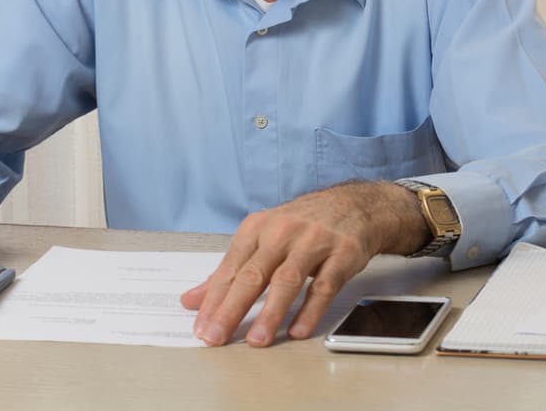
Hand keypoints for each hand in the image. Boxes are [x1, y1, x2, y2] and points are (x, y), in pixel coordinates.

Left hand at [180, 182, 426, 346]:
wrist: (353, 205)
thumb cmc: (301, 225)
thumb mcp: (262, 238)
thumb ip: (229, 271)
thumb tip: (192, 300)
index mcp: (257, 228)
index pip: (229, 269)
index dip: (213, 300)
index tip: (201, 327)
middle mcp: (282, 232)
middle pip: (252, 275)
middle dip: (231, 309)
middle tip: (216, 337)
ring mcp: (313, 242)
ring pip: (286, 280)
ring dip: (270, 313)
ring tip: (257, 340)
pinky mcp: (342, 254)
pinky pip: (324, 286)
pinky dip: (310, 310)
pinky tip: (298, 330)